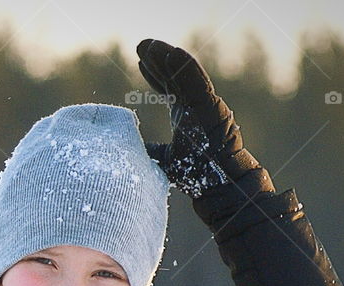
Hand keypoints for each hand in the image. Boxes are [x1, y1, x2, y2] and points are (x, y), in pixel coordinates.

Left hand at [135, 38, 273, 198]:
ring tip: (148, 44)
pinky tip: (172, 51)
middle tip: (140, 45)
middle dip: (156, 60)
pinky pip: (196, 80)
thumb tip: (125, 149)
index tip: (139, 62)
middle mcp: (194, 106)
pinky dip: (184, 65)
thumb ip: (147, 149)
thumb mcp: (161, 158)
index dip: (154, 74)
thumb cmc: (195, 174)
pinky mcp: (210, 106)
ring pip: (183, 74)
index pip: (168, 88)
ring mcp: (204, 104)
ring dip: (166, 57)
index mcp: (185, 115)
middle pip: (174, 76)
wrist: (218, 183)